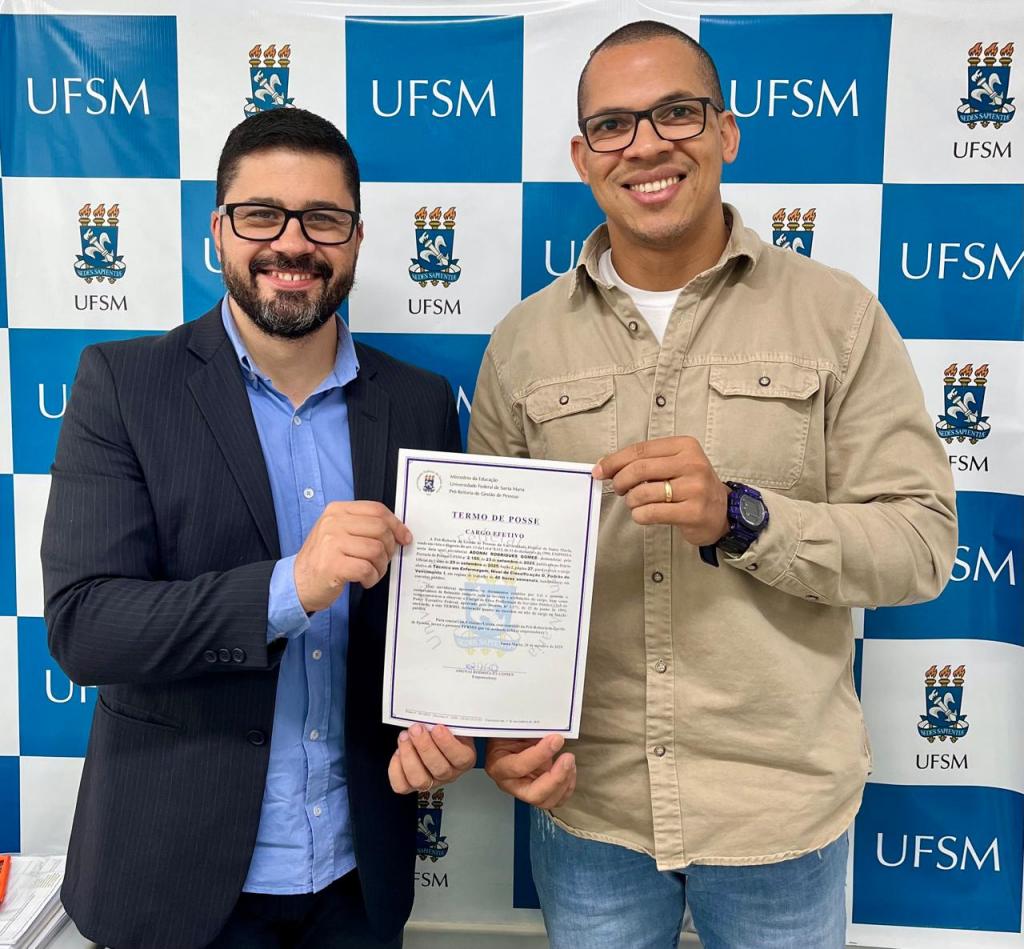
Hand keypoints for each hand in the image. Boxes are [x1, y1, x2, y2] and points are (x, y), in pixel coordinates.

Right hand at [294, 500, 411, 612]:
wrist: (297, 583)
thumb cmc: (323, 559)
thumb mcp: (338, 532)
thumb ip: (363, 526)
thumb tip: (398, 531)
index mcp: (337, 511)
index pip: (377, 510)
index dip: (396, 524)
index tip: (404, 537)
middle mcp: (333, 523)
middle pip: (380, 529)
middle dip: (389, 548)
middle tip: (383, 560)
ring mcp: (331, 543)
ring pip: (376, 550)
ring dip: (381, 566)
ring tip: (372, 572)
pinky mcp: (333, 565)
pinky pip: (367, 569)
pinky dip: (371, 578)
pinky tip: (364, 581)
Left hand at [388, 723, 476, 793]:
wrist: (434, 734)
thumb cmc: (445, 728)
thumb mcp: (454, 721)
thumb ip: (451, 719)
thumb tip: (440, 706)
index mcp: (464, 758)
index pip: (460, 758)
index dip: (447, 744)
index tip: (437, 728)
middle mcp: (449, 773)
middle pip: (439, 769)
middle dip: (424, 747)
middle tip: (416, 729)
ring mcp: (431, 781)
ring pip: (420, 780)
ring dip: (409, 756)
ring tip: (404, 737)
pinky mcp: (412, 785)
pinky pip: (401, 785)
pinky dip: (396, 769)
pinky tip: (398, 752)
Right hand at [484, 735, 575, 808]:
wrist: (507, 739)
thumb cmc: (508, 733)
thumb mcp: (514, 728)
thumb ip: (528, 730)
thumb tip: (549, 727)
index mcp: (498, 766)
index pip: (519, 767)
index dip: (540, 754)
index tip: (556, 739)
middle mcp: (510, 784)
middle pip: (534, 794)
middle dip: (556, 778)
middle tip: (568, 758)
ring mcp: (525, 791)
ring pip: (547, 801)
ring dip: (564, 783)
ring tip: (570, 762)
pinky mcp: (539, 792)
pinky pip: (556, 798)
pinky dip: (567, 786)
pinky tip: (570, 769)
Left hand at [594, 436, 729, 545]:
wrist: (722, 512)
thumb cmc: (692, 486)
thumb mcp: (675, 464)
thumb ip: (645, 461)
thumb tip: (605, 465)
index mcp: (685, 446)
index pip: (641, 450)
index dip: (615, 461)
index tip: (599, 470)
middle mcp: (692, 464)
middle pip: (640, 469)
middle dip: (620, 480)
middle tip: (618, 489)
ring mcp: (695, 489)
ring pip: (643, 493)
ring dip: (631, 501)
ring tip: (635, 503)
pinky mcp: (693, 512)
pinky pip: (652, 513)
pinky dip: (639, 515)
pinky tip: (642, 514)